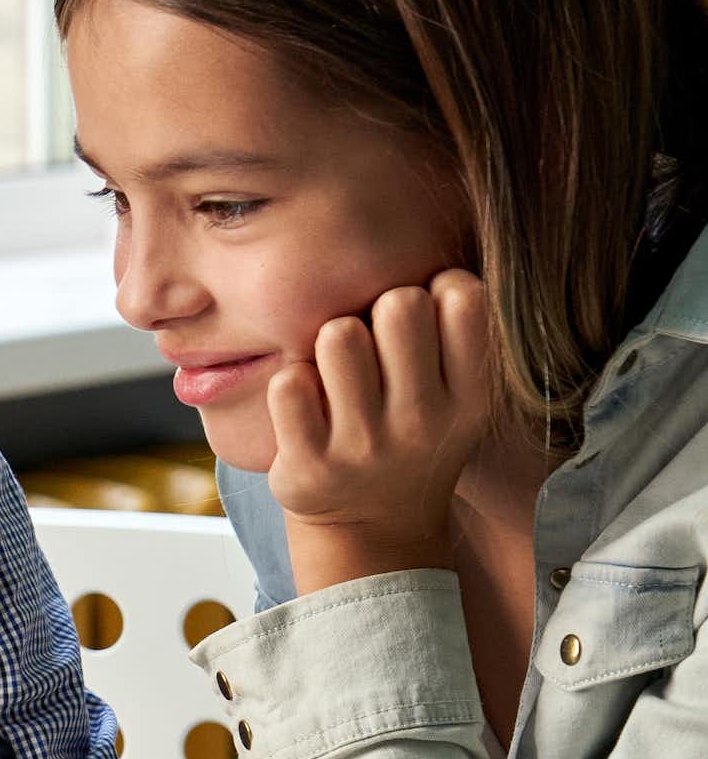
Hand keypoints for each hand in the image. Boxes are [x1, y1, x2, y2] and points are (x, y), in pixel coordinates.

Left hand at [266, 269, 494, 592]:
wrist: (372, 528)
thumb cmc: (409, 434)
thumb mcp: (457, 392)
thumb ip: (452, 328)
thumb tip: (427, 230)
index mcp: (471, 395)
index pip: (463, 295)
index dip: (435, 289)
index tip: (422, 319)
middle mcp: (426, 422)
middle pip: (399, 303)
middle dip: (376, 308)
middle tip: (373, 345)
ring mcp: (367, 447)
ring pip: (339, 334)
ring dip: (329, 342)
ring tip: (336, 373)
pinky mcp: (310, 466)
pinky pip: (288, 382)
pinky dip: (290, 383)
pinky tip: (306, 406)